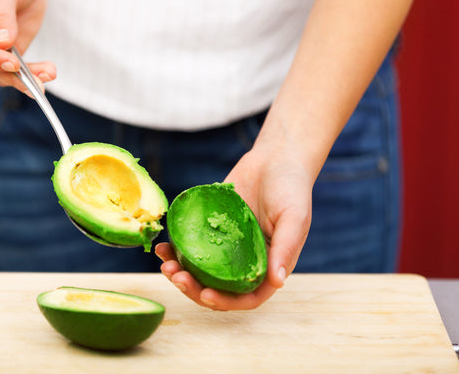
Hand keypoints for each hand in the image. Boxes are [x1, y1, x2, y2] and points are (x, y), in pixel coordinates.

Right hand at [0, 0, 55, 93]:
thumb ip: (0, 15)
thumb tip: (0, 43)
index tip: (12, 63)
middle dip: (12, 76)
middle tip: (37, 80)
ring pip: (4, 74)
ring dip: (27, 79)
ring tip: (48, 74)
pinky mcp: (10, 55)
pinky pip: (19, 72)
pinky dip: (34, 73)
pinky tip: (48, 72)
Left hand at [156, 140, 313, 310]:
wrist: (276, 158)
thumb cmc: (292, 188)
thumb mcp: (294, 218)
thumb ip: (285, 249)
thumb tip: (277, 282)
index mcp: (267, 266)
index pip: (246, 297)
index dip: (225, 301)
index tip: (205, 294)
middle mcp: (245, 261)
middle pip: (217, 287)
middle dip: (194, 288)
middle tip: (175, 276)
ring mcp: (226, 245)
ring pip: (200, 270)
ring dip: (181, 272)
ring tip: (164, 262)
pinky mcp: (211, 228)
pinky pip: (192, 245)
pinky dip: (177, 249)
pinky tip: (164, 245)